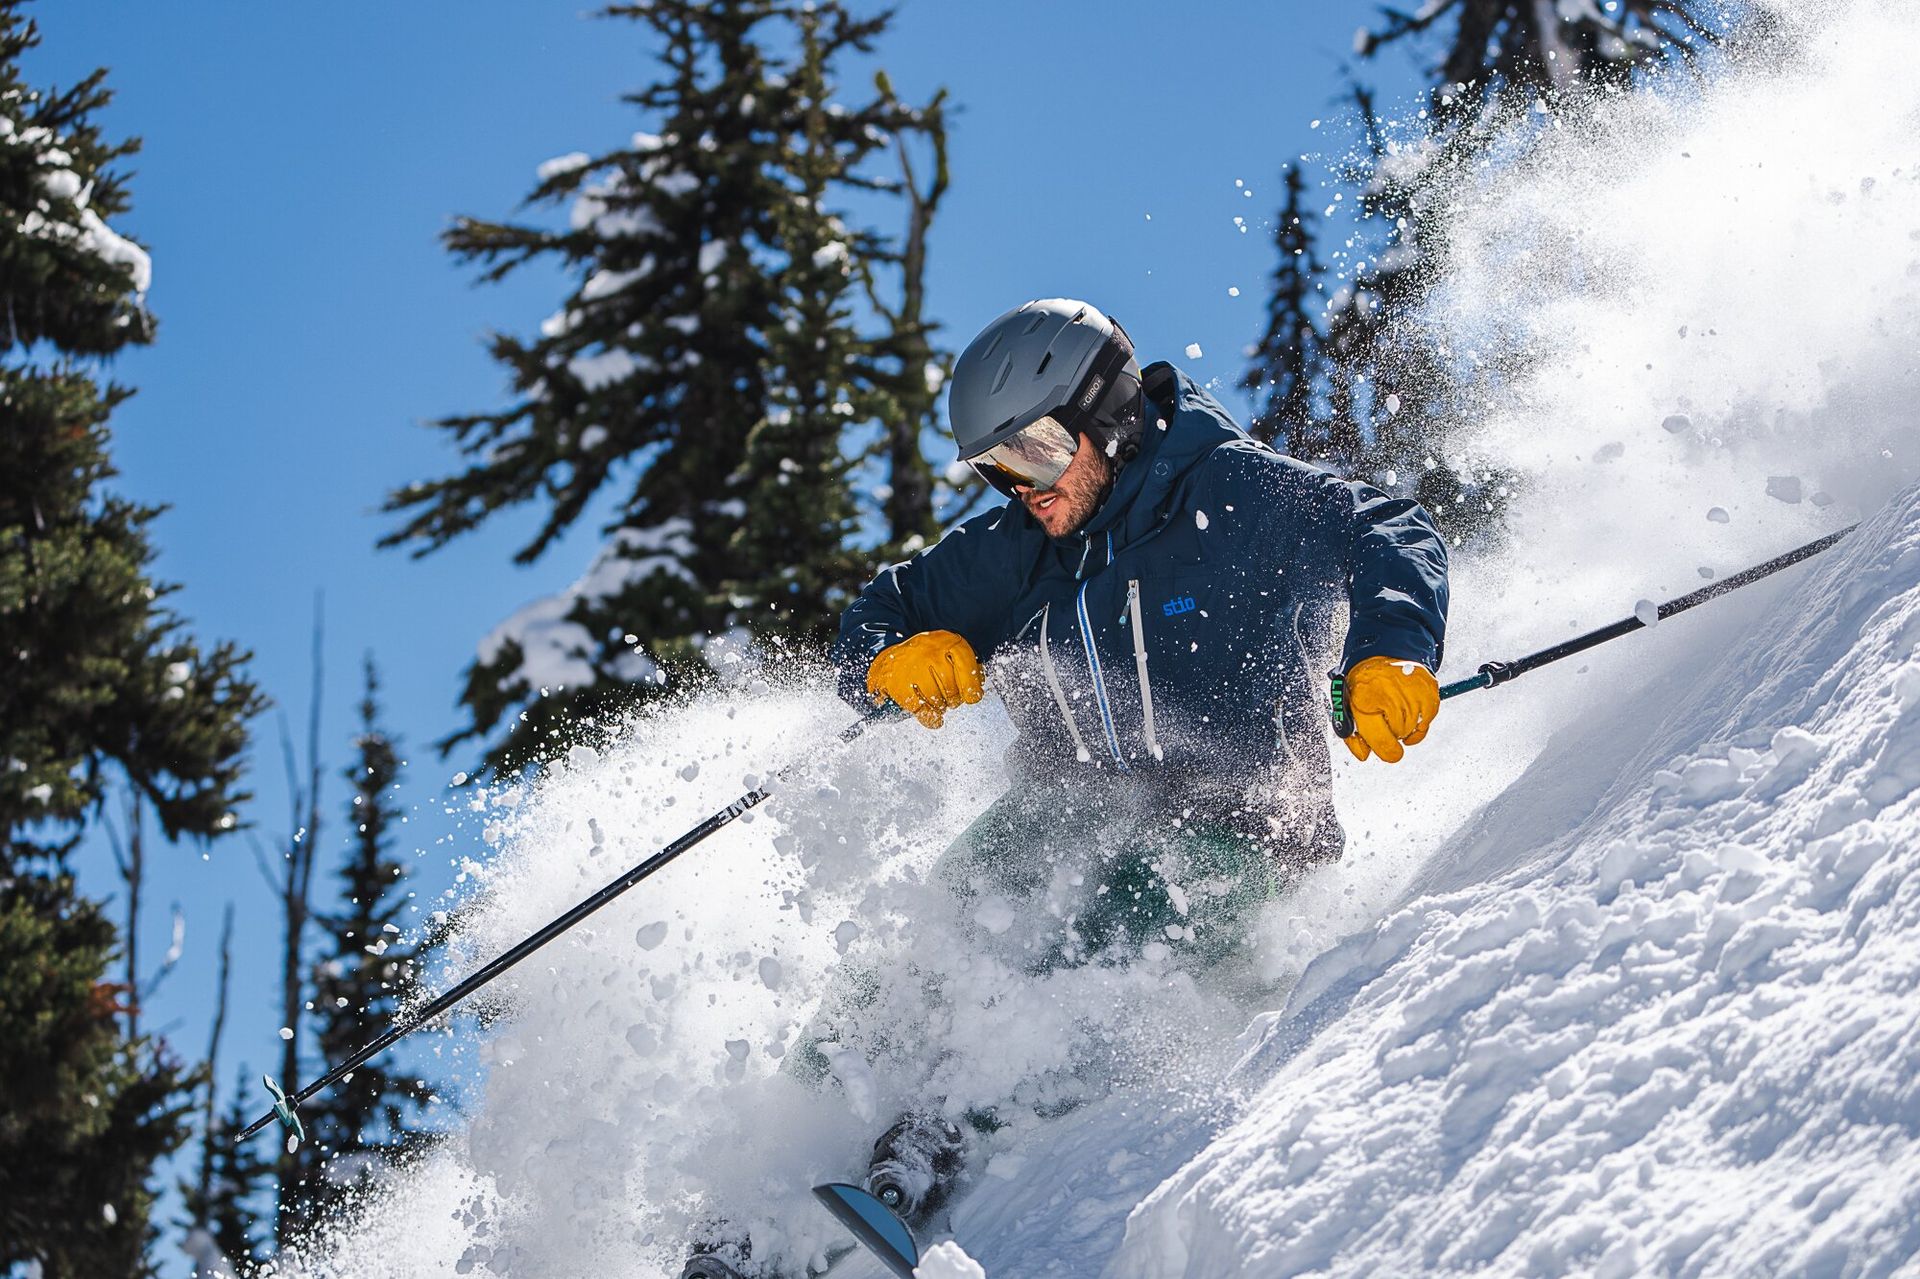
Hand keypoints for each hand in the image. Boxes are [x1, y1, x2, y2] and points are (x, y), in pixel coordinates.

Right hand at [865, 630, 984, 728]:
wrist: (891, 658)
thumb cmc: (926, 658)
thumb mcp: (948, 653)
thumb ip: (967, 667)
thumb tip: (977, 691)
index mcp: (946, 641)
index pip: (967, 668)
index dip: (972, 687)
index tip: (972, 697)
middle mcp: (930, 651)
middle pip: (952, 688)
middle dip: (954, 699)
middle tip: (950, 699)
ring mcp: (913, 667)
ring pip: (937, 699)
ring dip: (940, 706)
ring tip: (937, 701)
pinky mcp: (899, 684)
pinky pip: (920, 708)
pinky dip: (928, 716)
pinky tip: (931, 715)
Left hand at [1342, 656, 1438, 762]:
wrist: (1387, 651)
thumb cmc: (1365, 681)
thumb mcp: (1349, 702)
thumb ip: (1352, 732)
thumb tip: (1364, 755)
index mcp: (1364, 697)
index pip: (1378, 737)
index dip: (1383, 750)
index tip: (1387, 753)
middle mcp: (1390, 694)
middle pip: (1397, 734)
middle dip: (1390, 734)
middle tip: (1384, 719)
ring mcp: (1412, 693)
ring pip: (1411, 729)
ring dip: (1403, 728)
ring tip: (1394, 710)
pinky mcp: (1428, 692)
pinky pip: (1426, 723)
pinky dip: (1419, 725)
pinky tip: (1409, 713)